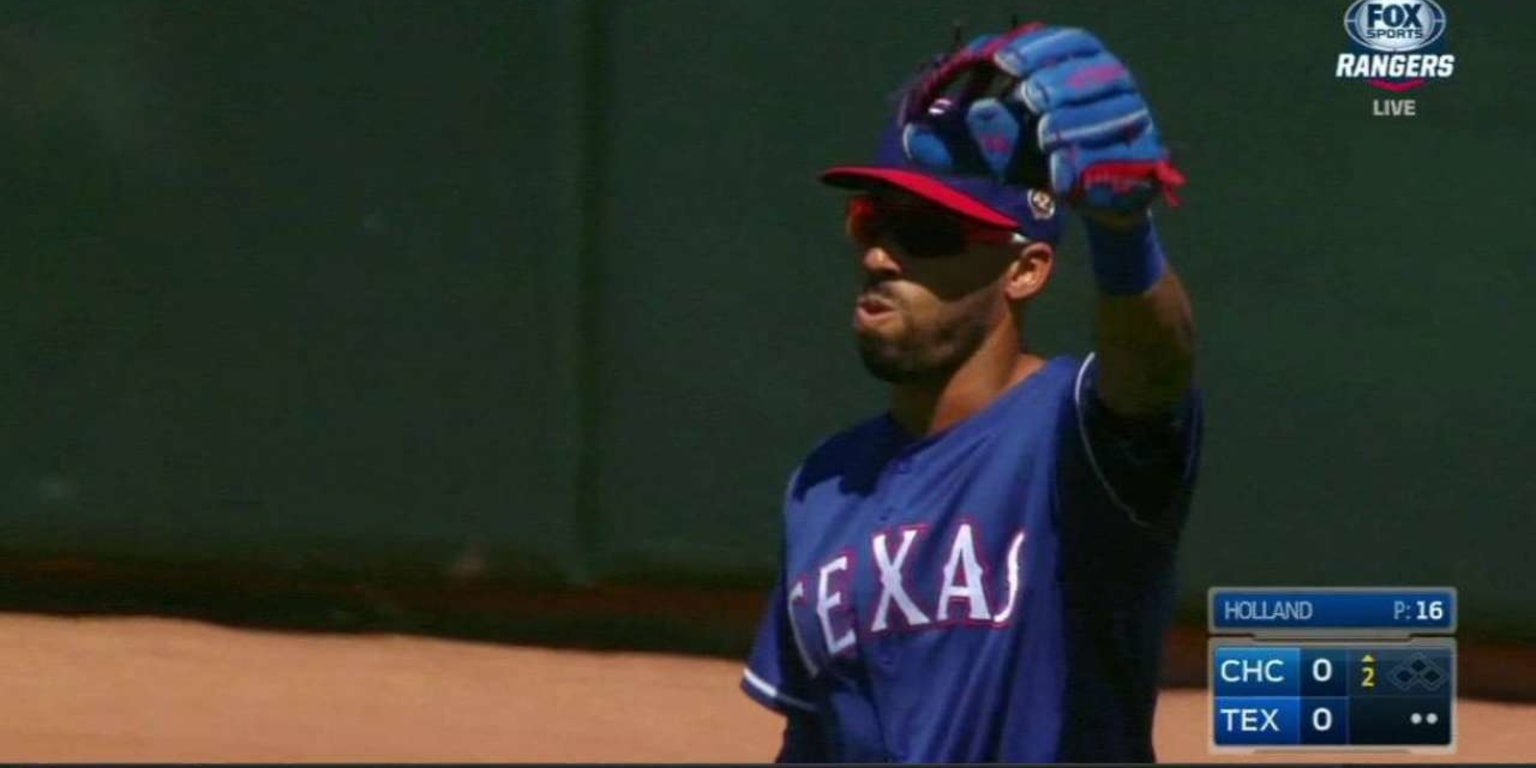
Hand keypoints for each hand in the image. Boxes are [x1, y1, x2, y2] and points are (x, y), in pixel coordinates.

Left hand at [897, 24, 1184, 215]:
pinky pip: (1122, 158)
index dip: (1034, 48)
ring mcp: (1134, 118)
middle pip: (1090, 72)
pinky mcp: (1145, 158)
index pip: (1064, 41)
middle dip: (1058, 82)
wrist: (1093, 196)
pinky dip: (1092, 166)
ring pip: (1112, 111)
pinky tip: (1063, 177)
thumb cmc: (1039, 157)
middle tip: (1030, 99)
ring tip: (1046, 136)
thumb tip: (910, 136)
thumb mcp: (995, 150)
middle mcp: (1112, 83)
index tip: (1001, 62)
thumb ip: (958, 142)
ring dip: (1077, 122)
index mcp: (1078, 64)